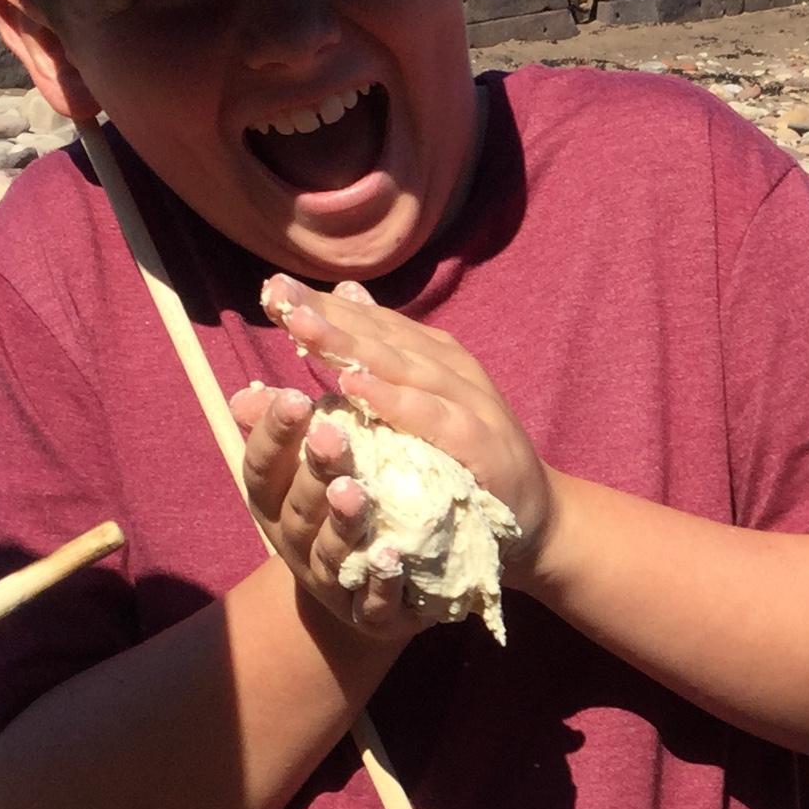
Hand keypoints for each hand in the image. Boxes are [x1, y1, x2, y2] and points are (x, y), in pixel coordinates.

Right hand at [231, 376, 447, 645]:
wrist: (358, 599)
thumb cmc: (330, 513)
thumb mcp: (304, 470)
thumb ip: (285, 432)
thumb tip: (245, 395)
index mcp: (274, 504)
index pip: (263, 468)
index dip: (274, 435)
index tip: (295, 398)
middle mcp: (295, 543)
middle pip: (301, 507)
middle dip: (315, 472)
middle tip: (332, 435)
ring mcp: (331, 582)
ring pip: (333, 552)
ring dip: (342, 522)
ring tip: (355, 492)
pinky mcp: (369, 615)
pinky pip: (372, 601)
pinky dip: (380, 582)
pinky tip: (391, 557)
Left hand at [257, 278, 553, 550]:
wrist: (535, 520)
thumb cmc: (466, 463)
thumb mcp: (419, 406)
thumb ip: (383, 353)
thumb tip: (344, 291)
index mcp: (433, 358)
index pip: (373, 323)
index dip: (326, 304)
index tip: (272, 288)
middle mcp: (451, 372)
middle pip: (383, 337)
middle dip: (330, 316)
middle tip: (280, 297)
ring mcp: (470, 405)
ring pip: (405, 368)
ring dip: (354, 347)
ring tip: (305, 329)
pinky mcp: (482, 445)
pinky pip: (433, 420)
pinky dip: (396, 402)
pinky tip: (356, 389)